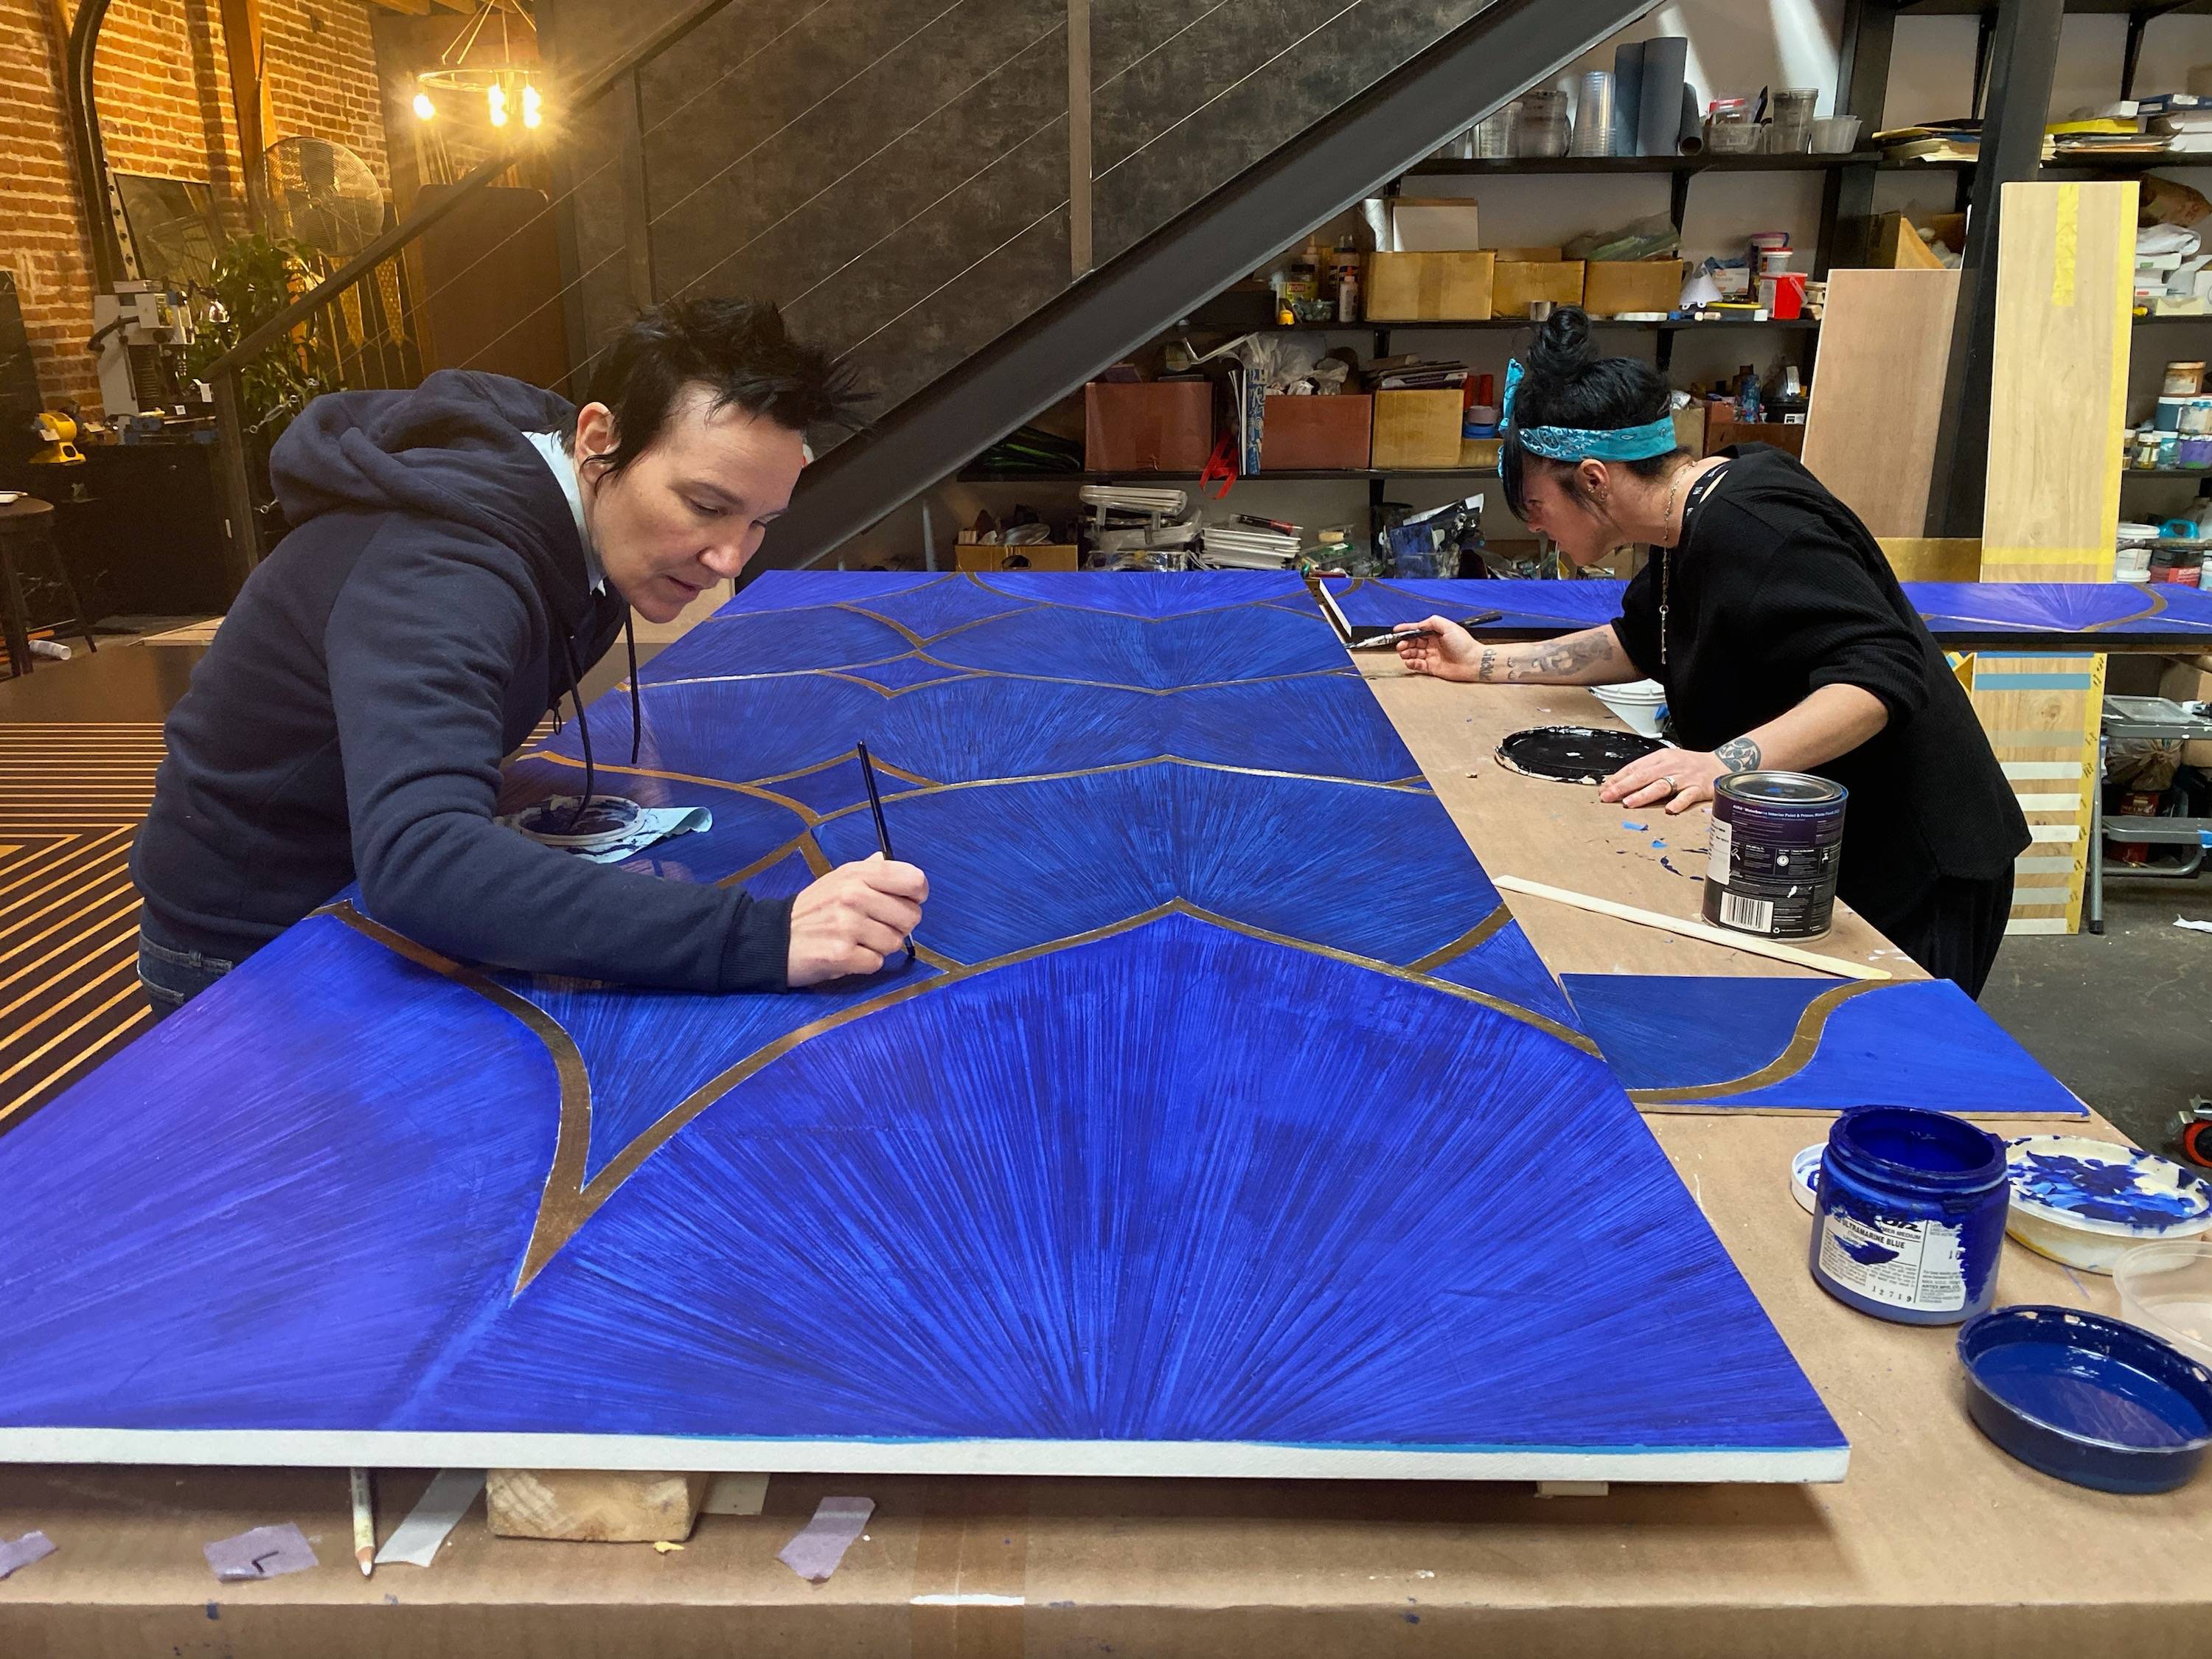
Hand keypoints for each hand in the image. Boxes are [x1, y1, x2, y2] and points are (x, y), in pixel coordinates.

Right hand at [787, 853, 927, 984]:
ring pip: (895, 942)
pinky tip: (847, 954)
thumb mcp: (836, 880)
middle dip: (898, 926)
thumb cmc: (812, 910)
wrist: (774, 938)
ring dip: (880, 947)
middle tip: (875, 927)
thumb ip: (866, 871)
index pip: (913, 880)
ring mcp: (847, 925)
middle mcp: (853, 895)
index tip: (907, 903)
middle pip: (911, 916)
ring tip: (856, 941)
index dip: (917, 896)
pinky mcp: (841, 954)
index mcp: (857, 874)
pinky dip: (865, 963)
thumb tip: (883, 859)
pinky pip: (876, 963)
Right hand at [1393, 616, 1479, 680]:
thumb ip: (1433, 622)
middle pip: (1413, 642)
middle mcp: (1433, 644)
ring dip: (1406, 653)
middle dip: (1405, 642)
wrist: (1473, 662)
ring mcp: (1432, 656)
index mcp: (1436, 633)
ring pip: (1414, 654)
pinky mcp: (1432, 668)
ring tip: (1404, 653)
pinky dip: (1411, 663)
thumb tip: (1420, 624)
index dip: (1406, 630)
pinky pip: (1418, 665)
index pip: (1418, 630)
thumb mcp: (1449, 627)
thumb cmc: (1464, 645)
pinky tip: (1409, 661)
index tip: (1396, 630)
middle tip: (1400, 645)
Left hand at [1598, 747, 1727, 814]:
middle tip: (1608, 796)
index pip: (1635, 767)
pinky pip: (1688, 796)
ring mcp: (1686, 777)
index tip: (1604, 788)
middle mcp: (1671, 765)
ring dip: (1644, 794)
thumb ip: (1646, 772)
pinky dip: (1679, 802)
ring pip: (1662, 785)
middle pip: (1644, 776)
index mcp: (1661, 758)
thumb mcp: (1666, 762)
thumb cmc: (1689, 765)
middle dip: (1624, 786)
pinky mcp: (1699, 788)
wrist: (1720, 764)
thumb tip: (1620, 784)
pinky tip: (1669, 809)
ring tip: (1628, 803)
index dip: (1618, 778)